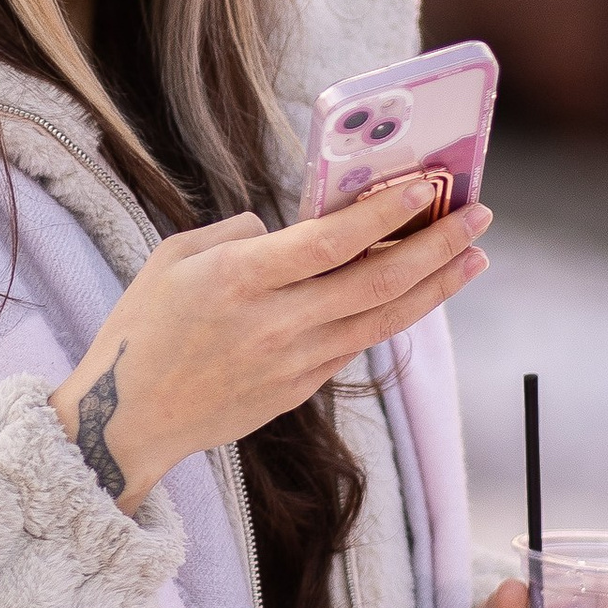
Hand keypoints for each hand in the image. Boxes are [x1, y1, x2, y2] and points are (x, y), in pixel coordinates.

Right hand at [51, 179, 490, 513]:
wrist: (128, 422)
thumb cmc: (142, 329)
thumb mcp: (174, 258)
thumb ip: (238, 233)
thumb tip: (290, 228)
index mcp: (239, 278)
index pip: (333, 240)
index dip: (387, 213)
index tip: (428, 185)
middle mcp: (276, 322)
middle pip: (378, 282)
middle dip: (438, 246)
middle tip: (480, 216)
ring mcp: (293, 363)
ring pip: (383, 319)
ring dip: (436, 286)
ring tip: (474, 257)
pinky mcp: (299, 391)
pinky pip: (357, 344)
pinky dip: (392, 315)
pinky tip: (417, 292)